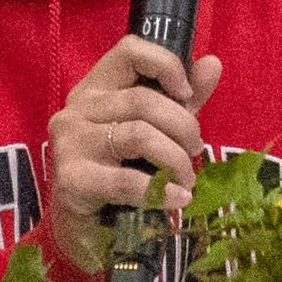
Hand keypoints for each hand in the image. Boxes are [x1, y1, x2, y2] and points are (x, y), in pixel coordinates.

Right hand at [47, 35, 221, 270]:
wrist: (85, 231)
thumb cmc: (121, 171)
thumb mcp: (155, 130)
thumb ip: (181, 99)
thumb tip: (212, 64)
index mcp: (96, 88)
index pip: (129, 50)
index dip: (165, 64)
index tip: (187, 95)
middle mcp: (77, 108)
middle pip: (142, 100)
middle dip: (182, 126)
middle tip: (195, 151)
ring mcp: (70, 142)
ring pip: (138, 135)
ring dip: (175, 160)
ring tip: (186, 180)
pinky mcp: (71, 178)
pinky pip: (126, 180)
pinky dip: (161, 191)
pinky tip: (177, 200)